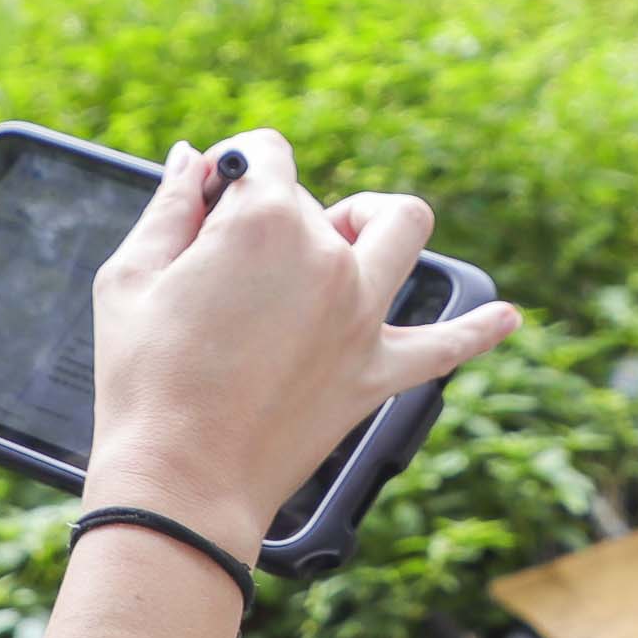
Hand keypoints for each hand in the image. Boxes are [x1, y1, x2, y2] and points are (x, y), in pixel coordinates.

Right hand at [82, 131, 517, 562]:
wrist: (180, 483)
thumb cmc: (144, 380)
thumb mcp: (131, 277)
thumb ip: (169, 206)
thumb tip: (189, 158)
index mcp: (265, 222)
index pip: (262, 154)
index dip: (229, 172)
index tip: (207, 201)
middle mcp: (328, 257)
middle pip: (314, 201)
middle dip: (269, 215)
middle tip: (224, 265)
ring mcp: (361, 315)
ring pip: (404, 230)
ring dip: (378, 220)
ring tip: (346, 239)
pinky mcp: (376, 373)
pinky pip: (447, 347)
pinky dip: (478, 329)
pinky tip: (506, 317)